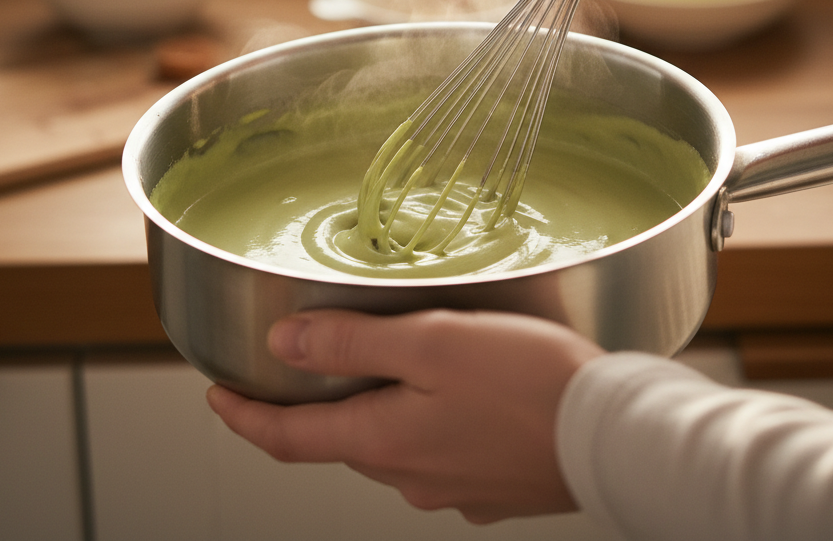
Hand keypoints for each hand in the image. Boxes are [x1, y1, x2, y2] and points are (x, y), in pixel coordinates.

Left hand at [207, 308, 603, 522]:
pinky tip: (450, 395)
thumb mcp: (429, 344)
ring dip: (374, 409)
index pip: (288, 439)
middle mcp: (410, 477)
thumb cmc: (528, 381)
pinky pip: (438, 452)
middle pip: (340, 438)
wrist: (616, 434)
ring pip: (392, 443)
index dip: (244, 417)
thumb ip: (351, 344)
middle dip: (314, 405)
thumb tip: (281, 345)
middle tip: (304, 360)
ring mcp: (453, 487)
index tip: (216, 395)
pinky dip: (423, 422)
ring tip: (384, 364)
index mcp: (383, 442)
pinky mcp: (492, 485)